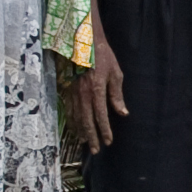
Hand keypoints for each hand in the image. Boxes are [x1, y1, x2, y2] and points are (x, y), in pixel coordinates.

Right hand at [70, 40, 125, 154]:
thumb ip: (117, 95)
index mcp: (97, 90)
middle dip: (91, 136)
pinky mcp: (69, 89)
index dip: (104, 130)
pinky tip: (75, 128)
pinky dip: (73, 121)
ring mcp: (74, 92)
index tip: (108, 141)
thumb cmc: (103, 56)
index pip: (101, 116)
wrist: (84, 41)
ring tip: (85, 143)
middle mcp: (83, 94)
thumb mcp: (116, 74)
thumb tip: (123, 113)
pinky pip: (70, 109)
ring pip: (77, 116)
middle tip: (96, 150)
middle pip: (87, 120)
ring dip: (81, 131)